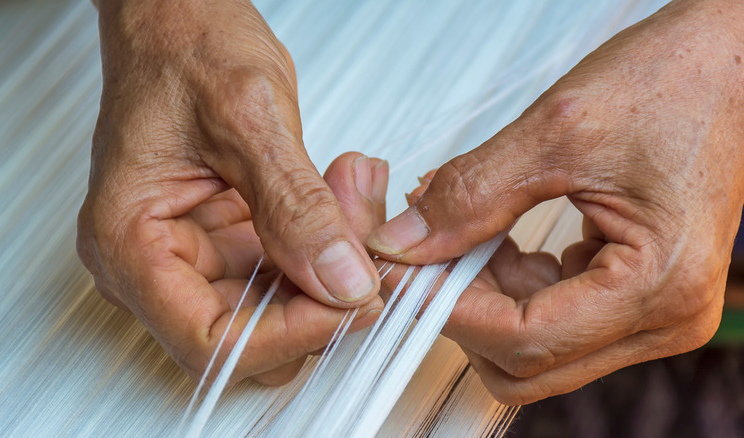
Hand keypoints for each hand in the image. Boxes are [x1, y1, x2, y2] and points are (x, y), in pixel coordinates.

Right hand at [78, 0, 383, 383]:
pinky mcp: (229, 243)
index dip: (289, 334)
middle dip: (318, 299)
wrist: (178, 17)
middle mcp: (153, 263)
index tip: (352, 300)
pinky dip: (326, 247)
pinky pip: (288, 275)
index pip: (209, 341)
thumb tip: (342, 281)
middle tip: (363, 245)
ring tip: (351, 198)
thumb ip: (296, 208)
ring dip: (330, 269)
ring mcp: (194, 256)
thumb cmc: (183, 47)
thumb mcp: (248, 118)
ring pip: (279, 311)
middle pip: (248, 339)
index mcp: (128, 242)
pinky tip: (341, 198)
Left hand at [369, 0, 743, 403]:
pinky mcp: (636, 293)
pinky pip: (553, 315)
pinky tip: (490, 238)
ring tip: (456, 234)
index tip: (399, 272)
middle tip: (423, 256)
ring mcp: (653, 310)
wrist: (730, 61)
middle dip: (463, 313)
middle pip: (527, 362)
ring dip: (482, 297)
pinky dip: (509, 285)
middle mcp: (665, 316)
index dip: (447, 309)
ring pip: (534, 345)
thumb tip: (404, 242)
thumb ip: (471, 194)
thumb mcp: (557, 130)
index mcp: (659, 284)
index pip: (524, 339)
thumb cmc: (675, 81)